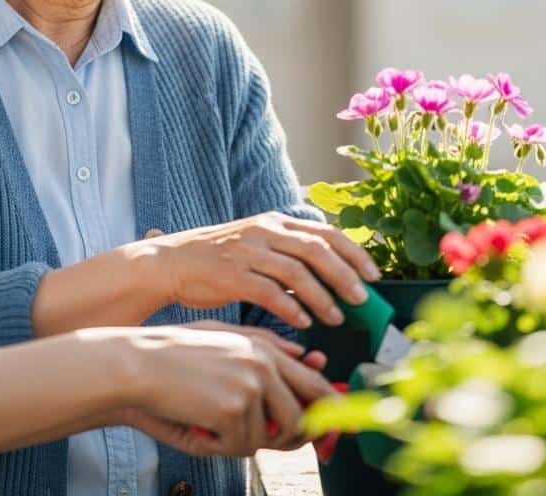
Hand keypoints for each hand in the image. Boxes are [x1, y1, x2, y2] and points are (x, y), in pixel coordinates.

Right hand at [148, 212, 380, 329]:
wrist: (171, 262)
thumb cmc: (218, 260)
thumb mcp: (256, 246)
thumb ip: (288, 257)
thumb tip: (327, 279)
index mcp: (273, 222)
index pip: (324, 232)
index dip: (353, 253)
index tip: (374, 275)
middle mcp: (263, 231)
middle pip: (316, 249)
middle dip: (345, 275)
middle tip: (363, 299)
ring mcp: (247, 252)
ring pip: (297, 272)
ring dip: (322, 297)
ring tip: (336, 318)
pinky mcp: (232, 275)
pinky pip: (270, 293)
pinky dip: (291, 309)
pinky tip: (303, 323)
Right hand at [182, 321, 329, 451]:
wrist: (137, 364)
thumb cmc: (176, 355)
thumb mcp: (224, 339)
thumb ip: (269, 346)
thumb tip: (312, 357)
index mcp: (265, 347)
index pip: (314, 383)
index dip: (326, 413)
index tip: (326, 433)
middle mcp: (264, 364)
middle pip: (306, 415)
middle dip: (295, 438)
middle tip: (269, 441)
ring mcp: (251, 385)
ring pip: (273, 437)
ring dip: (246, 442)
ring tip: (216, 426)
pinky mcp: (234, 408)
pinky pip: (242, 447)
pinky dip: (220, 446)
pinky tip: (199, 427)